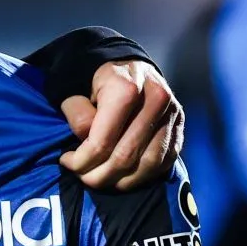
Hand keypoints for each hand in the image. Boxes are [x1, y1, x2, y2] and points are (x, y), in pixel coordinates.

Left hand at [59, 61, 183, 191]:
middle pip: (125, 157)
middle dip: (98, 176)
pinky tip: (122, 176)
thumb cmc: (96, 78)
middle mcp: (156, 100)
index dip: (81, 160)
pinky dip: (141, 176)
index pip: (102, 141)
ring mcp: (172, 115)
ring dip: (120, 181)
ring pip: (146, 166)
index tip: (66, 161)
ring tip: (101, 179)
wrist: (127, 64)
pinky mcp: (179, 127)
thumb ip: (76, 113)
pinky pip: (162, 163)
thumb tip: (85, 143)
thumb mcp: (74, 86)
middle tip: (82, 176)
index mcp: (127, 87)